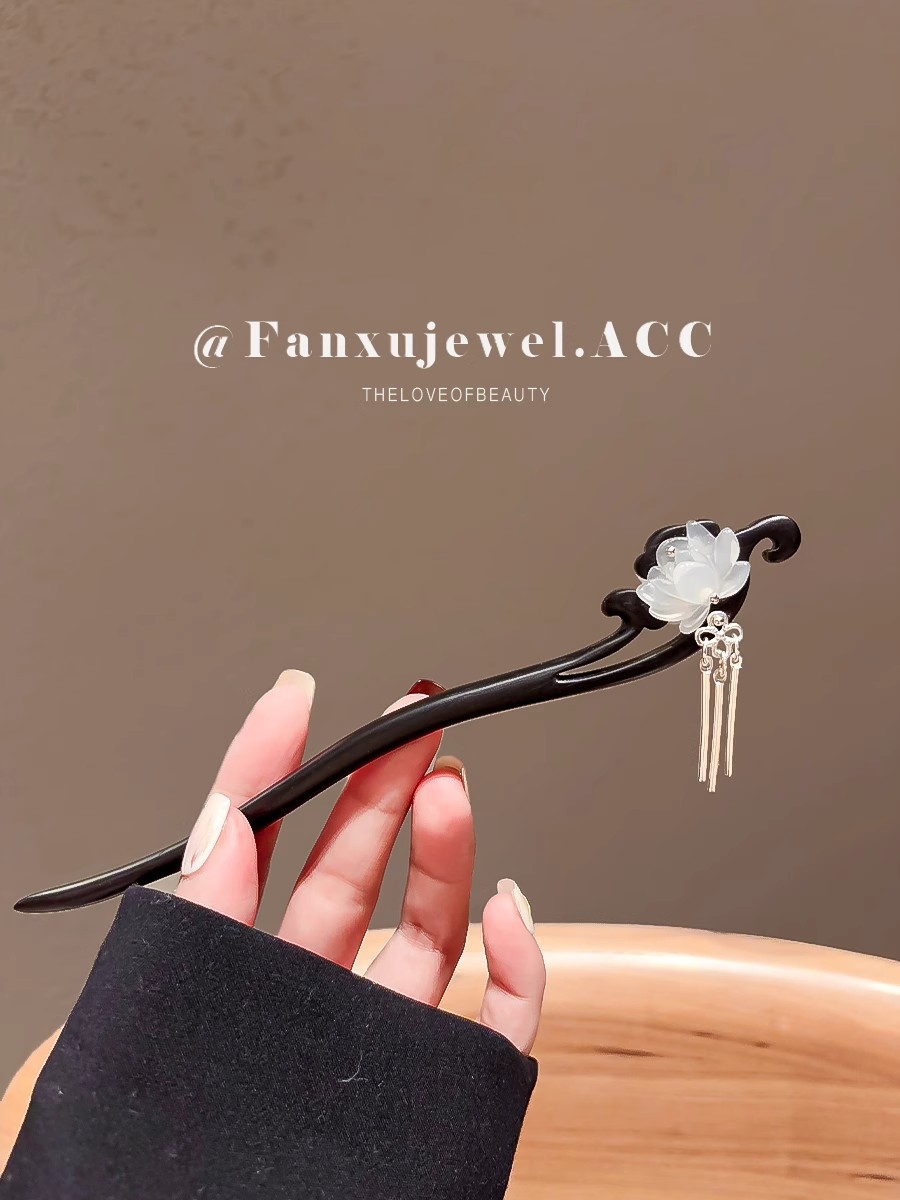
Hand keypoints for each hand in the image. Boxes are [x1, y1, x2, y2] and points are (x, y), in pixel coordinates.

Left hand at [174, 670, 545, 1053]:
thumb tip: (223, 819)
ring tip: (448, 790)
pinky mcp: (440, 1089)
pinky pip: (498, 1027)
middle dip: (381, 786)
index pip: (255, 856)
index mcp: (236, 980)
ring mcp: (379, 1046)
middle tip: (407, 724)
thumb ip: (203, 916)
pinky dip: (522, 967)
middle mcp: (308, 1005)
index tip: (294, 702)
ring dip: (448, 851)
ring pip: (431, 932)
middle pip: (352, 875)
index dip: (272, 771)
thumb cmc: (181, 1186)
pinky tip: (508, 912)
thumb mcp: (174, 1012)